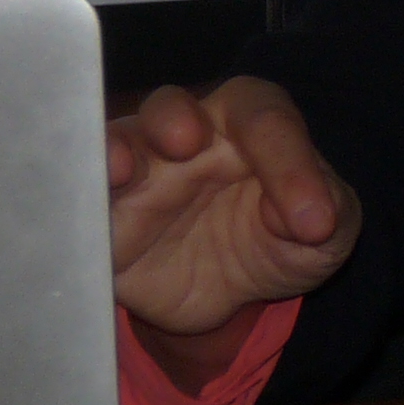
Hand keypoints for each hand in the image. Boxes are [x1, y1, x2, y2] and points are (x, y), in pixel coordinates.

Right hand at [106, 76, 359, 387]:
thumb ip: (330, 211)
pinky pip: (78, 212)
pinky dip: (73, 212)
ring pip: (112, 148)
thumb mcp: (329, 232)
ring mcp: (137, 180)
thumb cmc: (283, 238)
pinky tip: (79, 226)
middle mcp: (184, 137)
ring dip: (111, 152)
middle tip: (187, 141)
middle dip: (172, 117)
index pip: (263, 118)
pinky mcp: (105, 226)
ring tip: (119, 170)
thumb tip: (310, 220)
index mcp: (247, 123)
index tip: (313, 222)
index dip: (288, 160)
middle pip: (169, 109)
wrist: (235, 295)